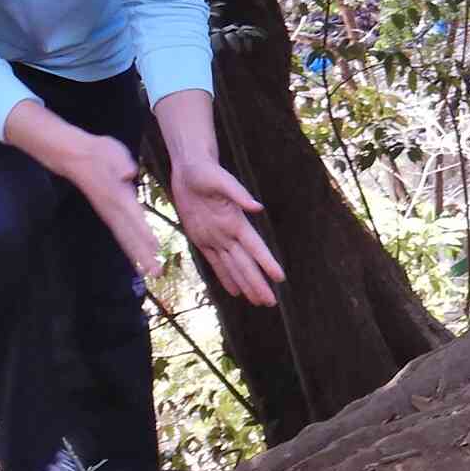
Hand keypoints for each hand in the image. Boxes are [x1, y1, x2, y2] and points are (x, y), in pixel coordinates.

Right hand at [60, 133, 162, 282]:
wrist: (77, 157)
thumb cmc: (99, 153)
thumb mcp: (113, 152)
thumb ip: (121, 164)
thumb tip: (128, 173)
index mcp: (118, 195)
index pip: (133, 215)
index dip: (144, 231)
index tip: (156, 247)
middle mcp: (114, 209)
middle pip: (130, 235)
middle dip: (144, 254)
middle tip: (157, 273)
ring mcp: (110, 214)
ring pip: (126, 239)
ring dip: (139, 257)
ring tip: (152, 273)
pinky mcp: (110, 215)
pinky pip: (123, 236)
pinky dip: (132, 249)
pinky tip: (140, 260)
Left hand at [170, 157, 284, 305]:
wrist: (189, 167)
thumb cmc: (204, 170)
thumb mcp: (219, 179)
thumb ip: (237, 193)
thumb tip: (257, 207)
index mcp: (236, 221)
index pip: (256, 247)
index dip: (267, 263)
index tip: (280, 278)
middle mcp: (229, 233)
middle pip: (246, 264)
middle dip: (258, 283)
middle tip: (270, 303)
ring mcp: (216, 237)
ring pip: (233, 267)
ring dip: (245, 284)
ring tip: (257, 301)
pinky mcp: (202, 238)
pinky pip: (215, 263)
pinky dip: (225, 277)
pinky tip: (234, 291)